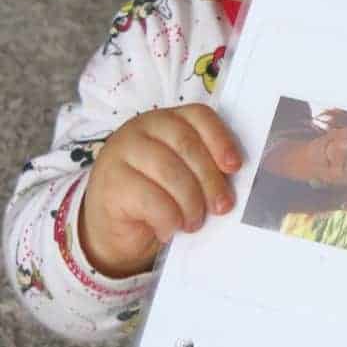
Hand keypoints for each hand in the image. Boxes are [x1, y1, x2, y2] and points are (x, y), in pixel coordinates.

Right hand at [79, 104, 241, 277]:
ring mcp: (121, 153)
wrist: (111, 227)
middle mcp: (141, 129)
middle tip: (221, 207)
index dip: (220, 140)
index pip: (198, 116)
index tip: (234, 167)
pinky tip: (168, 230)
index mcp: (166, 121)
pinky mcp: (111, 182)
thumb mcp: (183, 176)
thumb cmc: (155, 198)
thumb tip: (233, 186)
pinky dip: (168, 219)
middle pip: (186, 145)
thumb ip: (204, 170)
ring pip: (170, 172)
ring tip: (193, 223)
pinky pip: (150, 199)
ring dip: (190, 203)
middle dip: (210, 180)